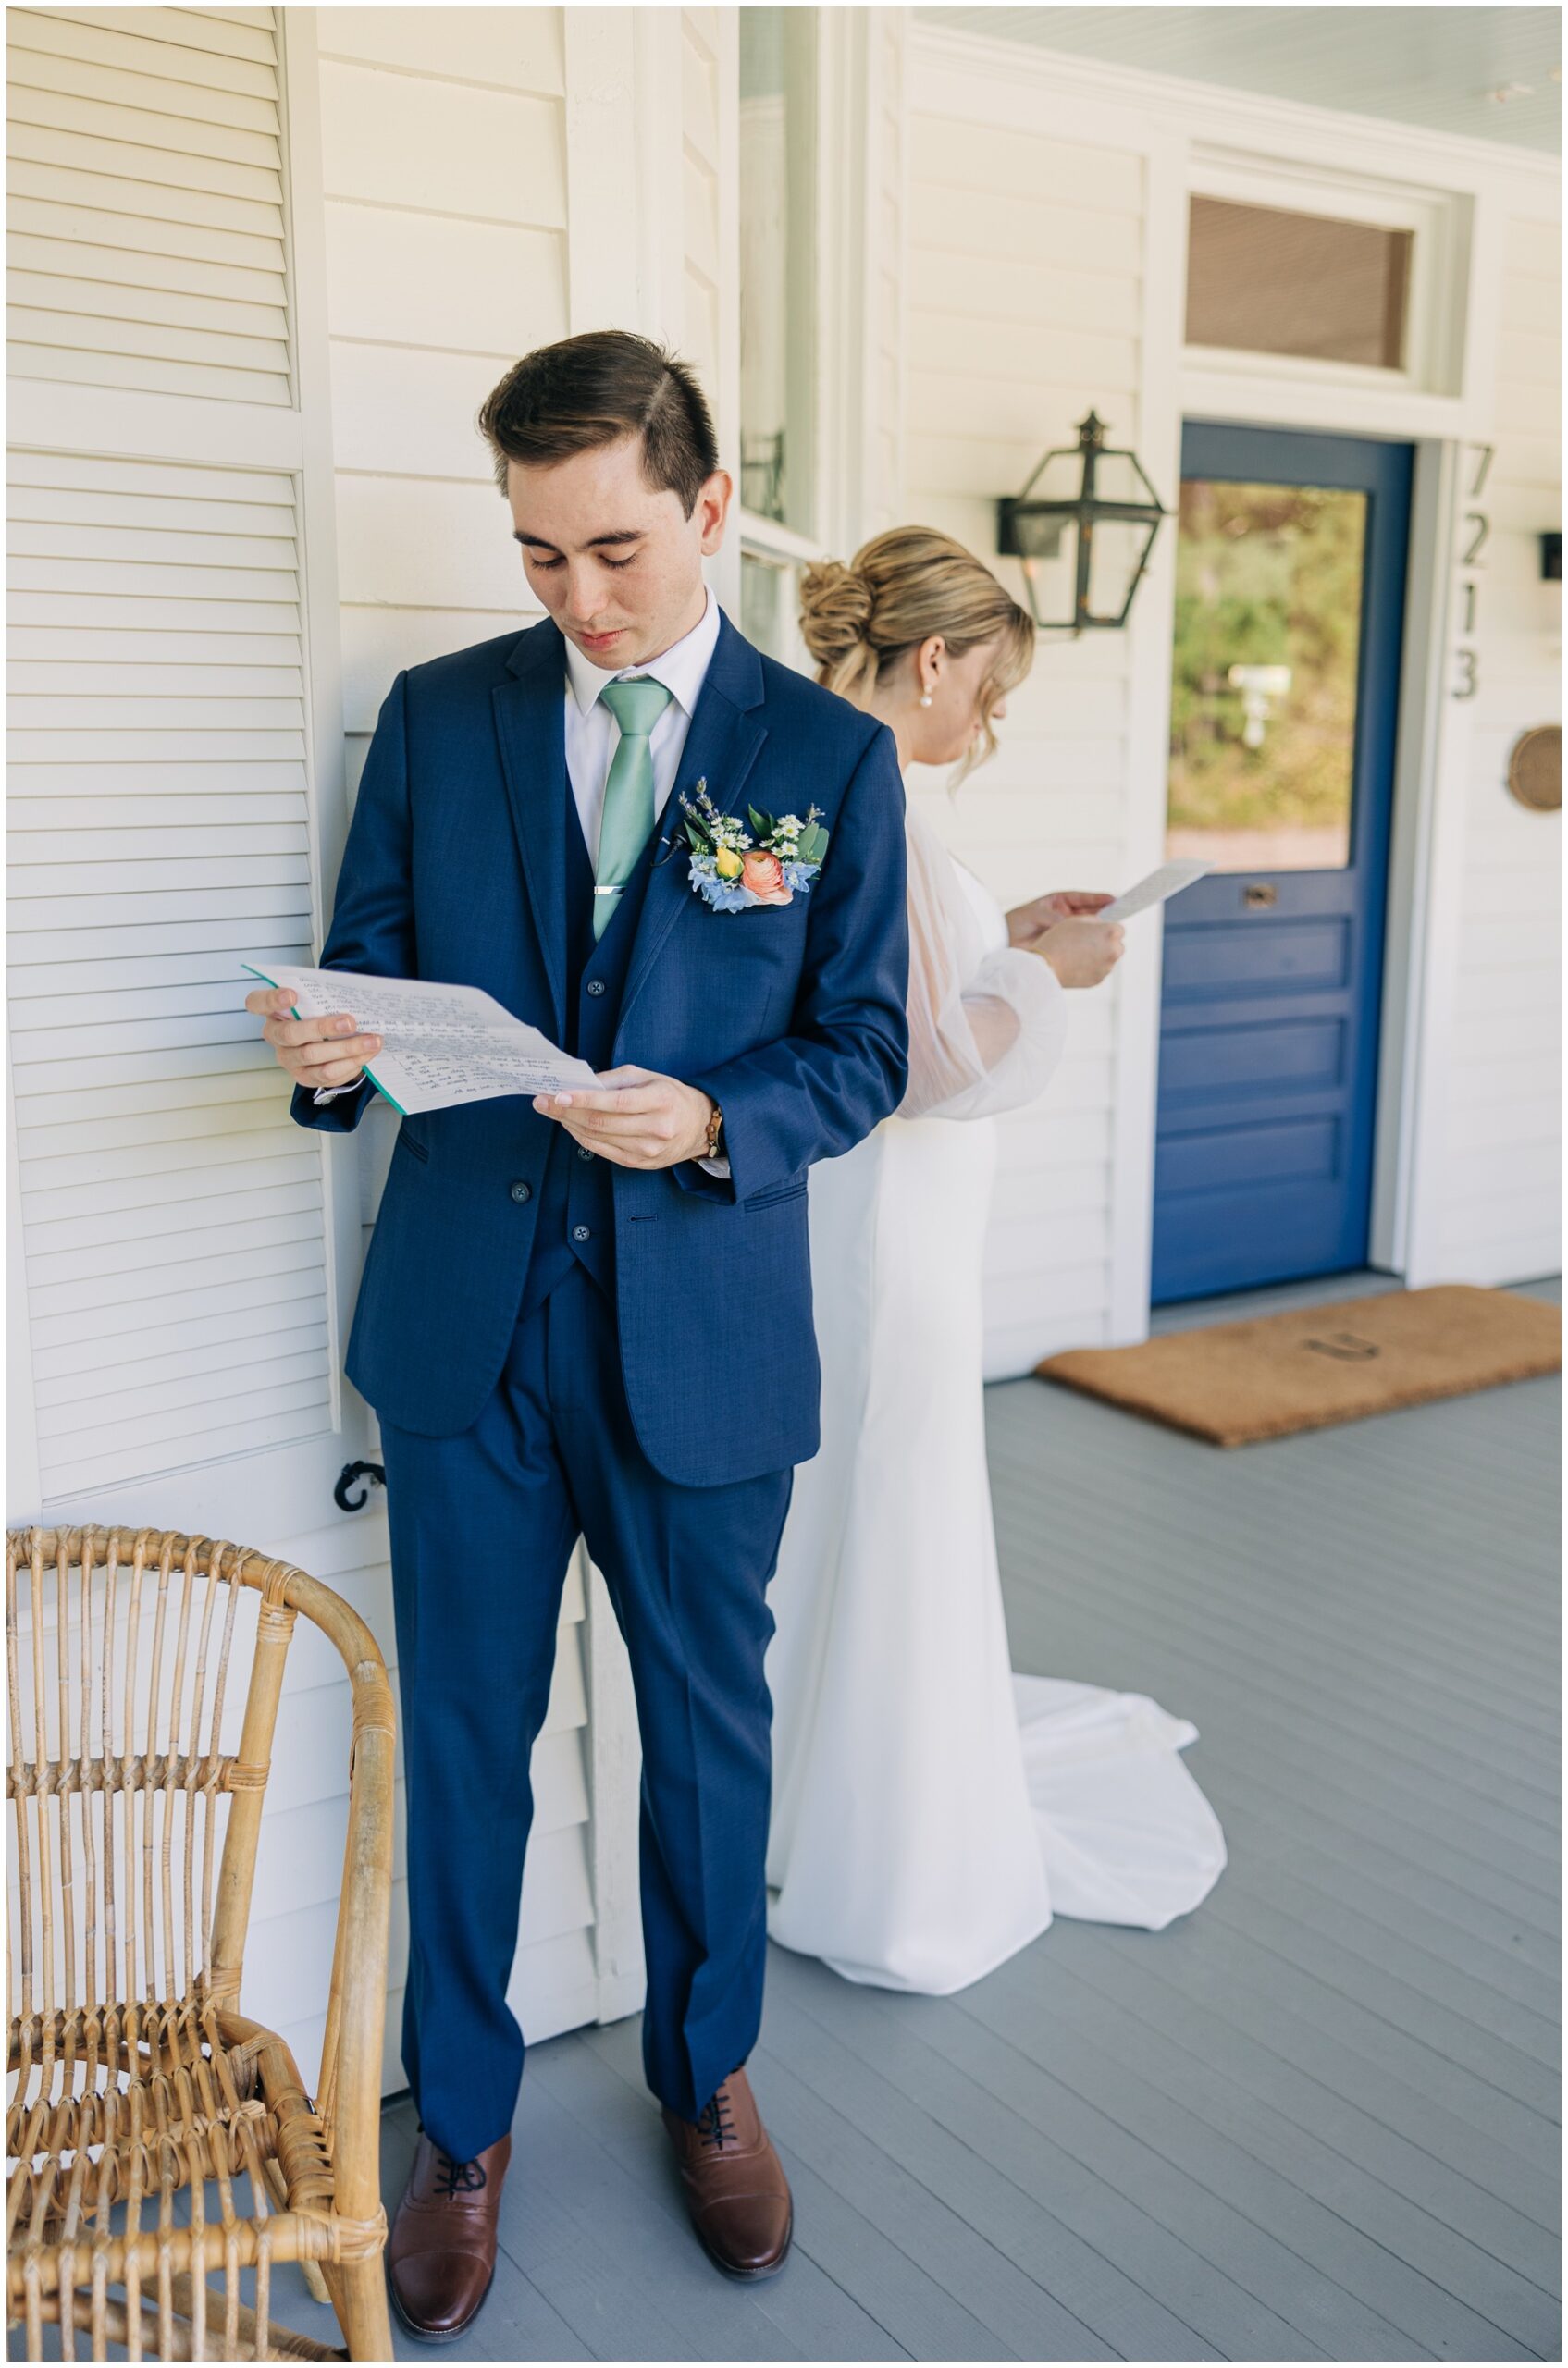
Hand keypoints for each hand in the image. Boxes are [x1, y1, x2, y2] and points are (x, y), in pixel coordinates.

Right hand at [245, 985, 382, 1089]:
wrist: (326, 1038)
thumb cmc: (319, 1013)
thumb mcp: (317, 1000)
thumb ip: (323, 995)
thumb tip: (354, 994)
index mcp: (273, 1011)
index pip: (257, 1002)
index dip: (272, 999)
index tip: (292, 995)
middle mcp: (276, 1036)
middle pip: (292, 1034)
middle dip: (323, 1028)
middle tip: (350, 1022)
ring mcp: (288, 1059)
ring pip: (313, 1056)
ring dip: (346, 1048)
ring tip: (372, 1040)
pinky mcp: (304, 1077)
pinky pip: (326, 1074)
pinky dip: (350, 1063)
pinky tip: (366, 1054)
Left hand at [532, 1065, 715, 1169]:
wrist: (697, 1126)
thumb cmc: (669, 1096)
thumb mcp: (647, 1077)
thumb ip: (613, 1080)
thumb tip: (578, 1085)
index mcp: (660, 1101)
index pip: (616, 1102)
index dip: (584, 1099)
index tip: (558, 1094)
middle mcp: (656, 1128)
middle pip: (601, 1122)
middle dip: (566, 1112)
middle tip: (543, 1101)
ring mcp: (647, 1150)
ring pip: (598, 1138)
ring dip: (569, 1124)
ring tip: (552, 1111)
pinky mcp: (638, 1163)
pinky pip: (602, 1150)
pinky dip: (581, 1137)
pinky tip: (570, 1125)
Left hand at [1007, 889, 1113, 950]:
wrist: (1000, 945)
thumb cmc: (1012, 925)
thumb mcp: (1037, 915)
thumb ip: (1058, 919)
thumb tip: (1078, 925)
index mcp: (1056, 903)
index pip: (1082, 899)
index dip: (1098, 899)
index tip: (1115, 899)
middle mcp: (1062, 917)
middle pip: (1088, 913)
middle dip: (1104, 914)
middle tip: (1120, 914)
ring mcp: (1063, 933)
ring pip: (1086, 930)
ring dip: (1098, 930)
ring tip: (1113, 930)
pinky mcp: (1063, 947)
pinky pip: (1079, 945)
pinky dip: (1089, 945)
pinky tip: (1099, 946)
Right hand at [1036, 916, 1124, 988]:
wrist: (1046, 965)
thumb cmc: (1058, 940)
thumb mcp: (1076, 920)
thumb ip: (1093, 920)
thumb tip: (1100, 925)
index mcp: (1111, 932)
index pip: (1119, 929)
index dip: (1107, 930)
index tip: (1098, 932)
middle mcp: (1113, 950)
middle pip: (1117, 946)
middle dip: (1107, 944)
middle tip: (1088, 943)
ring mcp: (1107, 967)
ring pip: (1108, 959)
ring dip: (1099, 956)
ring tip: (1079, 954)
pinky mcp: (1098, 980)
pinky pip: (1099, 971)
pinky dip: (1092, 968)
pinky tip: (1076, 964)